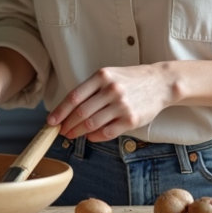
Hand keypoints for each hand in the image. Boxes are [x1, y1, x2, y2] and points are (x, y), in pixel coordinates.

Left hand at [48, 64, 172, 141]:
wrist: (160, 83)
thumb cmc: (131, 80)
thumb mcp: (110, 75)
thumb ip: (91, 89)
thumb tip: (69, 109)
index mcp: (102, 76)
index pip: (74, 97)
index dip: (60, 112)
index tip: (51, 121)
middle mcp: (111, 90)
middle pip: (80, 113)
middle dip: (67, 125)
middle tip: (60, 131)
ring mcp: (122, 105)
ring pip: (91, 124)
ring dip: (78, 132)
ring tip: (72, 135)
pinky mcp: (131, 120)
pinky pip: (107, 132)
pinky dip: (95, 137)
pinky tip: (90, 136)